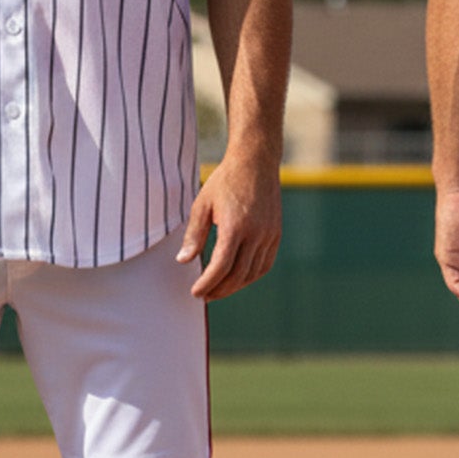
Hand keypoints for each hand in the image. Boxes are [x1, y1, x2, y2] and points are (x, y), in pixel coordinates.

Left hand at [178, 152, 281, 299]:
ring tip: (218, 289)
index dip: (207, 283)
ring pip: (252, 273)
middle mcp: (256, 233)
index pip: (221, 266)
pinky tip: (237, 278)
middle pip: (237, 275)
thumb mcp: (202, 205)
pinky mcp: (276, 234)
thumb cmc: (225, 181)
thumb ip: (194, 235)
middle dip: (219, 289)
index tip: (195, 292)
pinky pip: (265, 264)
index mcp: (235, 226)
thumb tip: (183, 261)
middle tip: (204, 295)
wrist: (256, 162)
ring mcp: (269, 234)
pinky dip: (251, 276)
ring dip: (234, 286)